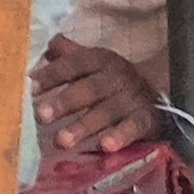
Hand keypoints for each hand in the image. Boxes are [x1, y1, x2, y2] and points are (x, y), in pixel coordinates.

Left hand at [32, 35, 162, 159]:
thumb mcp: (94, 65)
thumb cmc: (113, 81)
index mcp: (101, 60)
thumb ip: (69, 57)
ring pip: (106, 112)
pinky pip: (133, 128)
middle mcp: (117, 77)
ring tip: (61, 141)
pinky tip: (105, 147)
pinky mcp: (147, 119)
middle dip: (65, 102)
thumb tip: (48, 45)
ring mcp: (132, 99)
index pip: (74, 64)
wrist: (161, 89)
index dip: (53, 74)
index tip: (31, 87)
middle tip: (41, 116)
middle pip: (89, 89)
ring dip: (84, 126)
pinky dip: (120, 137)